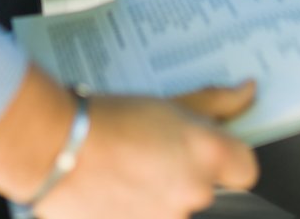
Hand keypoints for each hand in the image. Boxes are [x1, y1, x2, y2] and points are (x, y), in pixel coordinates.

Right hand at [35, 82, 258, 218]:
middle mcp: (194, 193)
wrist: (53, 147)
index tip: (211, 148)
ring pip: (174, 208)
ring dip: (158, 194)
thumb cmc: (106, 119)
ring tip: (127, 168)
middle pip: (206, 189)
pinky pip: (148, 217)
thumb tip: (245, 93)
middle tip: (154, 151)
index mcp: (208, 155)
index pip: (245, 169)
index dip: (229, 158)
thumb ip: (215, 103)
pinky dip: (135, 209)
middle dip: (185, 173)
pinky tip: (115, 188)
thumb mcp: (168, 100)